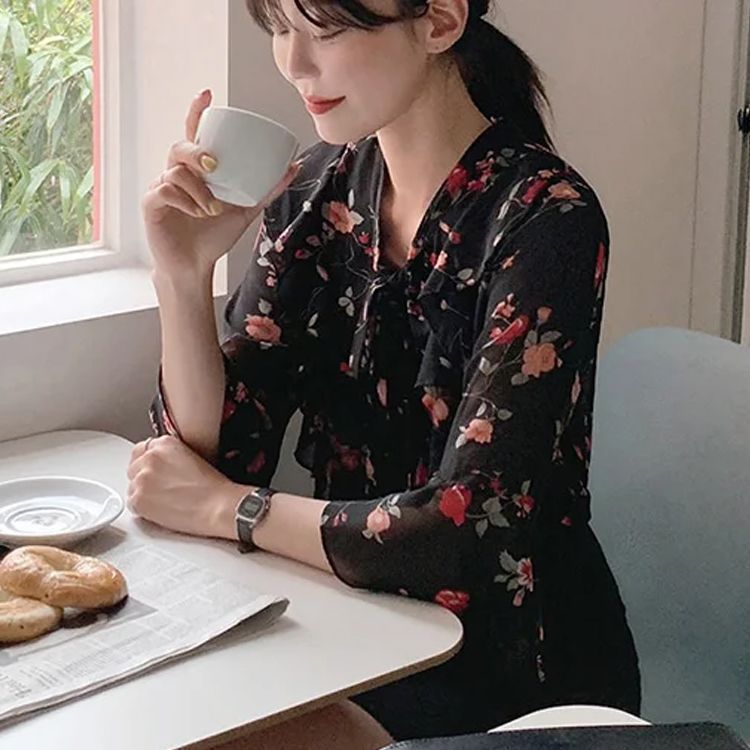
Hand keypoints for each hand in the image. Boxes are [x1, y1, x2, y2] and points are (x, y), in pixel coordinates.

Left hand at [126, 435, 244, 538]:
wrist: (217, 506)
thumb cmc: (213, 487)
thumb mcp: (192, 457)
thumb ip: (170, 457)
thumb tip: (159, 468)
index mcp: (165, 443)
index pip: (142, 449)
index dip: (148, 463)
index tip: (154, 472)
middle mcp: (150, 457)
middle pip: (134, 467)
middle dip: (144, 478)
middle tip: (162, 489)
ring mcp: (142, 478)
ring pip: (132, 486)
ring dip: (144, 493)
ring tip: (166, 501)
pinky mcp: (138, 499)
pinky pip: (132, 504)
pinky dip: (143, 509)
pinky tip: (162, 510)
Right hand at [141, 88, 301, 279]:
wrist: (194, 266)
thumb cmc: (213, 237)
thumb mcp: (245, 211)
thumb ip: (266, 190)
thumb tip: (294, 167)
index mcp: (197, 172)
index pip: (193, 134)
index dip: (196, 113)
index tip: (207, 95)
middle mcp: (177, 174)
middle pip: (180, 147)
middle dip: (197, 152)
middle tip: (214, 165)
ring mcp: (162, 188)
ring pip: (175, 171)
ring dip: (198, 189)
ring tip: (212, 209)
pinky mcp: (151, 204)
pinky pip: (166, 191)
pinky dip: (185, 201)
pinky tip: (197, 213)